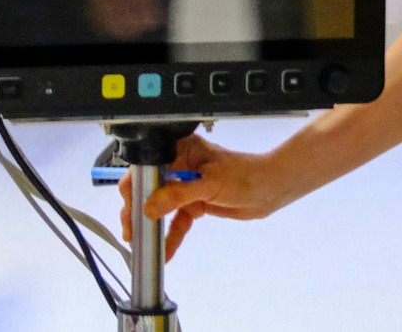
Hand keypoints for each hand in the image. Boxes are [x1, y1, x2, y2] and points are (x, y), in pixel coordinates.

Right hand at [116, 133, 294, 259]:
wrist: (270, 189)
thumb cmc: (245, 175)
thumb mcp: (210, 183)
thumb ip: (178, 195)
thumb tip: (150, 207)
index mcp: (181, 150)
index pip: (148, 166)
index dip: (135, 186)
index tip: (131, 208)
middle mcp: (180, 166)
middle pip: (149, 188)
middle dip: (137, 210)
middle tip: (130, 230)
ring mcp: (186, 186)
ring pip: (160, 207)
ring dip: (150, 225)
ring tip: (139, 242)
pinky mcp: (194, 203)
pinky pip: (177, 221)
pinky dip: (170, 236)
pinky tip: (165, 252)